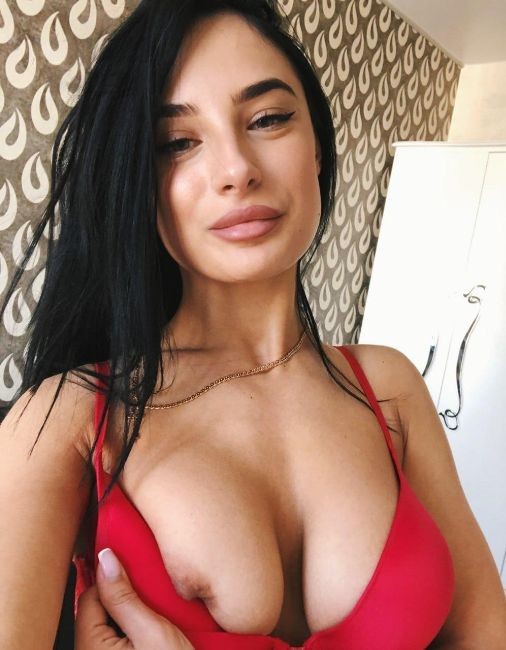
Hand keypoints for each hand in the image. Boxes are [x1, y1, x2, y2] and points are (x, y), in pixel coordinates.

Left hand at [75, 548, 194, 648]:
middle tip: (149, 593)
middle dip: (123, 597)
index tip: (135, 570)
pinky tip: (157, 628)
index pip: (89, 596)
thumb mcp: (152, 631)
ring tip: (156, 611)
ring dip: (132, 613)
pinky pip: (120, 639)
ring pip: (111, 624)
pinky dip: (136, 629)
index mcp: (90, 648)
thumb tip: (105, 559)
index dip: (113, 579)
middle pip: (99, 611)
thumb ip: (124, 598)